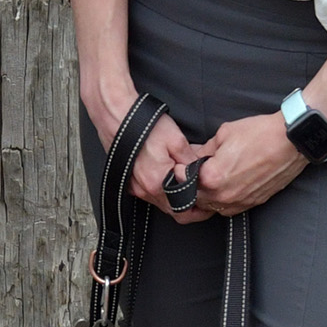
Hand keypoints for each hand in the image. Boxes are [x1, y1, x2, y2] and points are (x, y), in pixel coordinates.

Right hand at [80, 79, 201, 221]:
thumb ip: (191, 162)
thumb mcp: (176, 140)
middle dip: (189, 206)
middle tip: (202, 196)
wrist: (118, 116)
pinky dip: (162, 192)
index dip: (200, 210)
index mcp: (160, 183)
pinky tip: (169, 178)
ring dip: (175, 198)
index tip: (208, 204)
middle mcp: (146, 190)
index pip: (184, 210)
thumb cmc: (144, 125)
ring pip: (162, 203)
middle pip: (173, 210)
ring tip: (185, 183)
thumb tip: (202, 174)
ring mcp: (136, 188)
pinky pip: (150, 195)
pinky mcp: (130, 183)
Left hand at [181, 113, 307, 217]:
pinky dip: (224, 200)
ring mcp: (240, 202)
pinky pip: (230, 208)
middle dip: (191, 187)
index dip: (180, 172)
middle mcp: (225, 195)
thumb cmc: (260, 134)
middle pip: (196, 199)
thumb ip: (204, 150)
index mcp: (212, 177)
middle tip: (192, 174)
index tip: (181, 166)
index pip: (184, 182)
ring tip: (209, 180)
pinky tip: (225, 186)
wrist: (291, 141)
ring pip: (212, 207)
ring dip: (207, 196)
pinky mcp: (253, 203)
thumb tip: (193, 156)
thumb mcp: (224, 134)